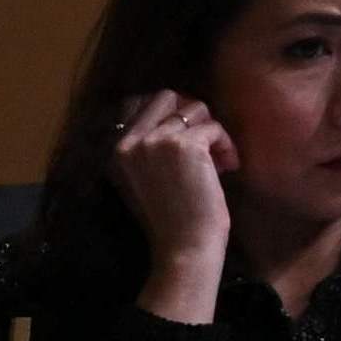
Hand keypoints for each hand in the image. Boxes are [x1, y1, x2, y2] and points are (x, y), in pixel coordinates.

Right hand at [110, 92, 229, 317]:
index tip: (187, 131)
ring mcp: (154, 141)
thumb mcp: (143, 176)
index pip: (138, 102)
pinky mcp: (184, 144)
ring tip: (217, 160)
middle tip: (204, 141)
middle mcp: (128, 142)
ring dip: (212, 132)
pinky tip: (227, 167)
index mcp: (114, 151)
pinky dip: (226, 144)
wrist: (183, 244)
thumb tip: (173, 107)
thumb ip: (146, 145)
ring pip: (195, 108)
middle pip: (167, 96)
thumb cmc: (169, 215)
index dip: (170, 111)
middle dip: (192, 114)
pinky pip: (214, 126)